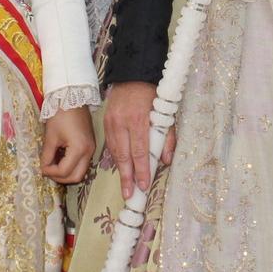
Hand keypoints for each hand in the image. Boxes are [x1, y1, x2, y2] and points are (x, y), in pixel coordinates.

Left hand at [40, 106, 95, 183]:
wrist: (73, 98)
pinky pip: (82, 163)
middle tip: (48, 171)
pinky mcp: (90, 146)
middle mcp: (89, 152)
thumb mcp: (51, 136)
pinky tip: (60, 158)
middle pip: (76, 177)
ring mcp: (91, 149)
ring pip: (80, 172)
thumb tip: (43, 168)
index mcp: (79, 149)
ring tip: (53, 165)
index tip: (41, 167)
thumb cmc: (61, 115)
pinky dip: (71, 165)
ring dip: (66, 173)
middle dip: (60, 178)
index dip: (50, 172)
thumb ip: (47, 155)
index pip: (64, 171)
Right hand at [103, 81, 169, 199]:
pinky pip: (110, 144)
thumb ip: (167, 137)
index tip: (144, 185)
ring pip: (115, 152)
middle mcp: (123, 123)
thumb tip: (165, 160)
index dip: (142, 170)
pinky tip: (121, 169)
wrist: (132, 76)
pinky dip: (116, 158)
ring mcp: (111, 122)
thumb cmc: (152, 96)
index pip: (140, 151)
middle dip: (128, 177)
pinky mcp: (105, 122)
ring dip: (121, 171)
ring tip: (125, 187)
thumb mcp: (165, 113)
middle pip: (124, 155)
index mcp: (140, 120)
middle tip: (130, 195)